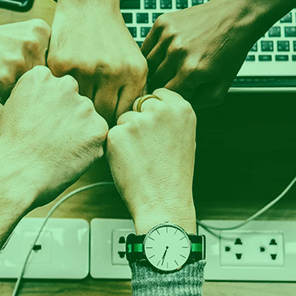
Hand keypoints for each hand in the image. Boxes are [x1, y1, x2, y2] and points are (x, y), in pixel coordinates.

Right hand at [0, 16, 50, 102]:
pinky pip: (11, 98)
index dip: (36, 69)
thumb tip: (61, 86)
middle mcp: (34, 44)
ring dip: (14, 89)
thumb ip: (43, 53)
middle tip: (7, 67)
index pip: (53, 65)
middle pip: (42, 80)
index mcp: (42, 31)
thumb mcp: (23, 35)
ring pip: (28, 90)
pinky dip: (1, 94)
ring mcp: (19, 61)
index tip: (20, 61)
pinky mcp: (4, 78)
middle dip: (26, 80)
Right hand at [0, 66, 107, 207]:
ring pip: (87, 119)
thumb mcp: (12, 107)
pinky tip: (68, 157)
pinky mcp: (98, 129)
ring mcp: (84, 107)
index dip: (47, 109)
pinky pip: (97, 137)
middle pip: (73, 100)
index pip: (54, 88)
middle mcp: (66, 85)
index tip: (39, 123)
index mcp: (41, 76)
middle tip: (50, 139)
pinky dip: (87, 149)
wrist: (15, 175)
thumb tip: (48, 101)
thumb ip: (35, 97)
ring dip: (78, 132)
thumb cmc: (9, 147)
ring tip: (57, 150)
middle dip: (66, 117)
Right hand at [48, 0, 147, 123]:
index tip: (107, 125)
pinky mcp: (61, 64)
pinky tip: (62, 92)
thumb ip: (133, 91)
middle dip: (96, 121)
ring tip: (74, 111)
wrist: (89, 3)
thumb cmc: (112, 37)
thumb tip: (128, 127)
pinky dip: (61, 94)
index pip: (124, 115)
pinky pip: (61, 92)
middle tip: (88, 122)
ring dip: (76, 109)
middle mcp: (112, 71)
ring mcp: (85, 68)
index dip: (115, 124)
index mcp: (134, 72)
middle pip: (103, 115)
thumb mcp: (133, 60)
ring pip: (80, 106)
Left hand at [107, 89, 196, 233]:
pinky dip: (115, 148)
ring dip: (126, 135)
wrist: (164, 201)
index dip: (153, 111)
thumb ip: (170, 117)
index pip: (158, 94)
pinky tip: (130, 163)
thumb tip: (151, 104)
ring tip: (141, 158)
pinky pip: (111, 134)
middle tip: (148, 148)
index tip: (156, 128)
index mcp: (182, 108)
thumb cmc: (173, 175)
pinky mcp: (118, 134)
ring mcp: (138, 121)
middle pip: (139, 104)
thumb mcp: (184, 137)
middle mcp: (161, 110)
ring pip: (123, 119)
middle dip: (139, 121)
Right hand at [142, 0, 260, 106]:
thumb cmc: (231, 50)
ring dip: (155, 70)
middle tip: (171, 83)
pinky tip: (165, 54)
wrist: (236, 15)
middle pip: (154, 80)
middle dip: (161, 85)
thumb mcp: (222, 85)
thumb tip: (178, 107)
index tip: (172, 97)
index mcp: (191, 71)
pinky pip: (146, 46)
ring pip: (147, 64)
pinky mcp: (163, 23)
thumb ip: (200, 103)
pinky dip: (152, 53)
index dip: (168, 99)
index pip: (165, 95)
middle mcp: (177, 52)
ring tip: (169, 69)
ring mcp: (168, 36)